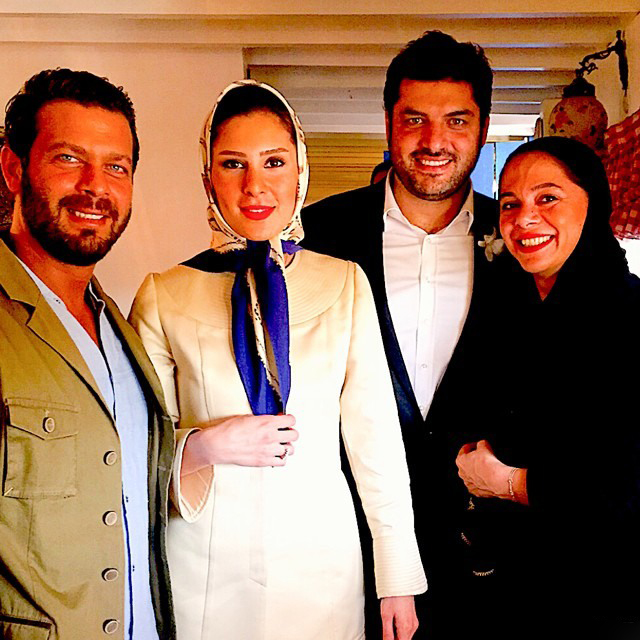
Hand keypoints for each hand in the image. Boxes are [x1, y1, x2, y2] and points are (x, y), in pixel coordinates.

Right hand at [183, 414, 297, 471]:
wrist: (218, 444)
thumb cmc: (229, 430)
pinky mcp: (264, 461)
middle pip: (295, 435)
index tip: (286, 421)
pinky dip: (281, 458)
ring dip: (286, 446)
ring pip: (291, 449)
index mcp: (268, 422)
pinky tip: (275, 455)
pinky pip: (282, 462)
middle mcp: (271, 436)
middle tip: (284, 433)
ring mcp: (269, 450)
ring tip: (279, 445)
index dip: (289, 420)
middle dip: (290, 433)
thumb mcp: (249, 417)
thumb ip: (265, 419)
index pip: (291, 420)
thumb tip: (274, 420)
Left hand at [381, 596, 417, 639]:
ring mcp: (413, 622)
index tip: (387, 638)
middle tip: (387, 632)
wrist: (401, 584)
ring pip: (406, 636)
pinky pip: (408, 629)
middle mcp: (412, 626)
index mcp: (405, 627)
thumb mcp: (386, 616)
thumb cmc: (393, 597)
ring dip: (398, 634)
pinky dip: (401, 629)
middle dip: (395, 639)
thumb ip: (386, 633)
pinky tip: (395, 621)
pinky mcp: (413, 618)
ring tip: (390, 623)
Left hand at [455, 439, 511, 499]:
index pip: (464, 450)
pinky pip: (479, 484)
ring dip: (479, 470)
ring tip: (489, 467)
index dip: (472, 446)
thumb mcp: (484, 446)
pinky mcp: (477, 491)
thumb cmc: (487, 464)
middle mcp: (462, 473)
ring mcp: (469, 483)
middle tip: (484, 456)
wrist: (497, 481)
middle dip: (475, 459)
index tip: (477, 445)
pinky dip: (483, 480)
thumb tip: (482, 444)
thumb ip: (481, 444)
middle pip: (467, 463)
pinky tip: (490, 477)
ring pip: (473, 474)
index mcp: (460, 460)